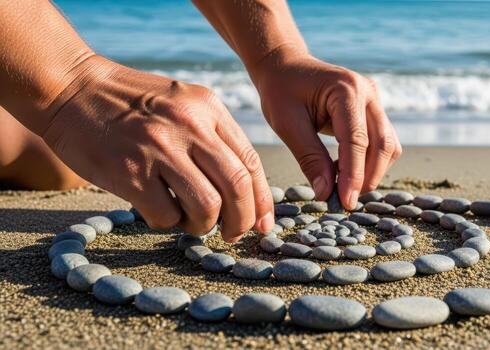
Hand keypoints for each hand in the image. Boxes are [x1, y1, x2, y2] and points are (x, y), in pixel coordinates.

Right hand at [40, 56, 273, 240]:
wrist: (70, 89)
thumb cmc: (130, 103)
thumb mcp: (182, 102)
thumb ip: (213, 136)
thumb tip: (243, 190)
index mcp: (208, 108)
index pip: (250, 162)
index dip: (262, 201)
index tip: (263, 224)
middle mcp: (189, 125)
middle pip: (237, 186)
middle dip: (242, 221)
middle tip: (233, 233)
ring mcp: (159, 148)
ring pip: (207, 206)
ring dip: (204, 226)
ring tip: (191, 221)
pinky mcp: (129, 172)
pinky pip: (166, 216)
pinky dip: (168, 223)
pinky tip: (158, 210)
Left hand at [250, 49, 401, 208]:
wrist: (285, 66)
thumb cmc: (280, 91)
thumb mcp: (287, 125)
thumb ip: (310, 158)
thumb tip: (326, 193)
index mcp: (345, 89)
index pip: (357, 140)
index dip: (353, 175)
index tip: (346, 202)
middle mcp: (367, 92)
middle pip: (382, 144)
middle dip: (367, 177)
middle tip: (346, 201)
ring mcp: (374, 100)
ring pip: (388, 145)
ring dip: (373, 171)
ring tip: (345, 187)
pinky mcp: (373, 110)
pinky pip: (383, 141)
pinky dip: (370, 162)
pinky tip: (347, 172)